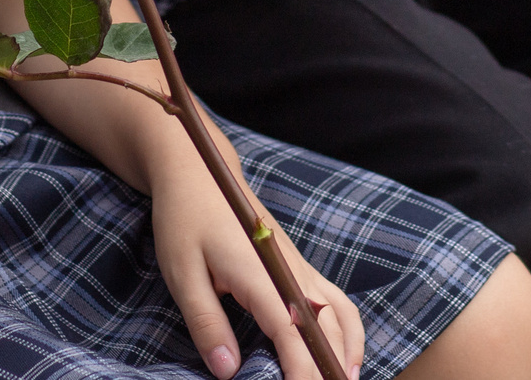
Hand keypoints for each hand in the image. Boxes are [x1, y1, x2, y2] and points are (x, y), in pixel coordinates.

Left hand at [149, 149, 363, 379]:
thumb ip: (206, 324)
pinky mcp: (297, 263)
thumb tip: (228, 370)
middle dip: (331, 366)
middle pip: (326, 324)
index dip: (301, 371)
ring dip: (347, 349)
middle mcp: (289, 268)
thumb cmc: (184, 222)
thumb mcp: (183, 275)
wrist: (199, 172)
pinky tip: (341, 351)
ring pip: (340, 311)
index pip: (291, 332)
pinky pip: (335, 298)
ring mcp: (298, 264)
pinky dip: (346, 329)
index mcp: (260, 272)